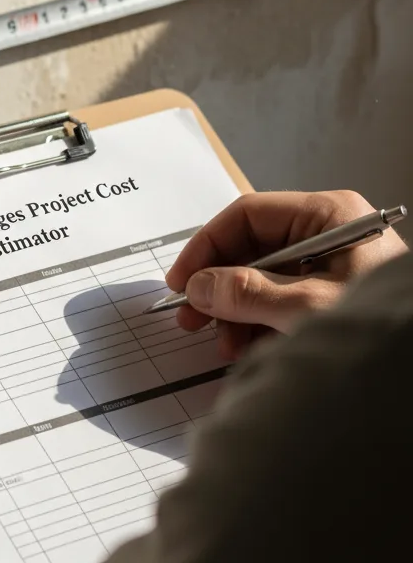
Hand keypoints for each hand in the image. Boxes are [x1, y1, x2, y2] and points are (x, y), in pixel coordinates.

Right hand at [165, 190, 407, 359]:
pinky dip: (256, 322)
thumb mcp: (307, 307)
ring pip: (261, 278)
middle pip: (251, 248)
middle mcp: (326, 233)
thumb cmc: (380, 325)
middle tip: (191, 317)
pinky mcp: (329, 294)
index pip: (247, 215)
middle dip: (218, 286)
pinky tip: (246, 347)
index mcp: (327, 215)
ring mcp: (328, 264)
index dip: (206, 246)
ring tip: (223, 344)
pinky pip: (279, 299)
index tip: (182, 280)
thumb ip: (247, 293)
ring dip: (234, 311)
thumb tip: (198, 286)